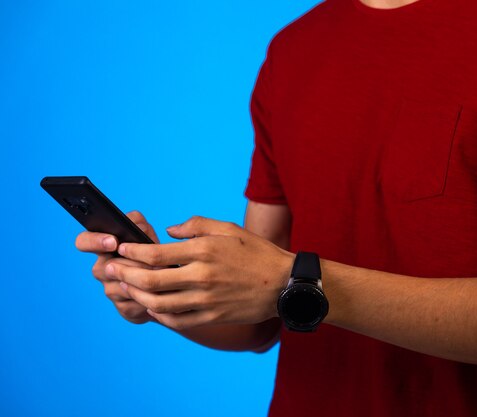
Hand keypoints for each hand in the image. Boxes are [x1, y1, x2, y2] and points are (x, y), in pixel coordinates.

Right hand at [75, 211, 158, 323]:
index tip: (113, 242)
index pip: (83, 241)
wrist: (168, 283)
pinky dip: (148, 298)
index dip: (94, 241)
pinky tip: (158, 294)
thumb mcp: (148, 235)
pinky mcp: (123, 308)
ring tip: (160, 276)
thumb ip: (140, 226)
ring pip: (119, 287)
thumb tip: (136, 225)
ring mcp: (110, 289)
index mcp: (103, 247)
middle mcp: (102, 268)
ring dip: (141, 282)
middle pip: (103, 268)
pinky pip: (132, 304)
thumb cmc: (154, 254)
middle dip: (130, 265)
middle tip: (151, 264)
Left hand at [104, 216, 294, 329]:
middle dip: (125, 275)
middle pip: (150, 281)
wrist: (283, 284)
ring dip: (138, 296)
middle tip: (112, 270)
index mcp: (204, 250)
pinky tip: (153, 306)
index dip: (132, 252)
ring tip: (128, 288)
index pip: (156, 253)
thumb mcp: (229, 229)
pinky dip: (159, 314)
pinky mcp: (212, 316)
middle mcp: (202, 276)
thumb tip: (169, 231)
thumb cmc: (257, 253)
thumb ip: (196, 225)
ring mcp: (206, 300)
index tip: (121, 248)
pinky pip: (177, 320)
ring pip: (159, 303)